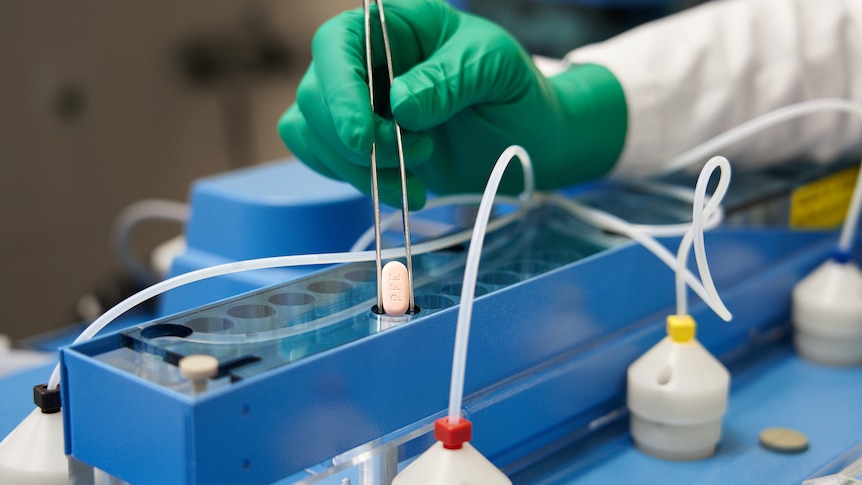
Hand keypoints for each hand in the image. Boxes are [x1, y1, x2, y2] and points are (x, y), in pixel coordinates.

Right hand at [278, 0, 626, 208]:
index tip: (364, 137)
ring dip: (359, 166)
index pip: (336, 45)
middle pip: (315, 97)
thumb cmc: (512, 87)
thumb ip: (450, 79)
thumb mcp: (493, 65)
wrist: (525, 136)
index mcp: (391, 26)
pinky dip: (361, 183)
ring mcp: (356, 105)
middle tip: (418, 152)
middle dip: (358, 139)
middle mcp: (363, 62)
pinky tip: (405, 188)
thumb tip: (399, 104)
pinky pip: (327, 163)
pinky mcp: (359, 146)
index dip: (339, 91)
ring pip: (312, 134)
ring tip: (417, 171)